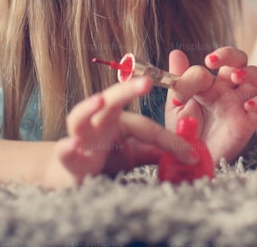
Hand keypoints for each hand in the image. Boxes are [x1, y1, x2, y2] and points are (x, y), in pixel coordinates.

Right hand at [46, 77, 198, 187]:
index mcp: (117, 119)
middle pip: (111, 101)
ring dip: (89, 107)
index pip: (146, 126)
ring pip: (80, 117)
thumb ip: (155, 150)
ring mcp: (80, 138)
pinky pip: (64, 152)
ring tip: (100, 100)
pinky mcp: (67, 159)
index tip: (191, 154)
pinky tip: (71, 144)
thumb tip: (189, 152)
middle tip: (147, 81)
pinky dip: (66, 148)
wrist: (67, 175)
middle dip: (127, 90)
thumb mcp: (134, 154)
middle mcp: (98, 122)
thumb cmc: (103, 158)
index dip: (169, 140)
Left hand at [165, 47, 256, 163]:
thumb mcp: (177, 107)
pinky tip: (248, 105)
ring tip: (236, 77)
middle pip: (240, 60)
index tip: (179, 94)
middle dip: (230, 54)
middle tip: (212, 60)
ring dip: (249, 73)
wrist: (191, 163)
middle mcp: (228, 90)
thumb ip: (179, 82)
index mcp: (209, 84)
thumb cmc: (185, 133)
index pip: (207, 68)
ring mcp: (240, 104)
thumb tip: (176, 53)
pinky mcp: (249, 122)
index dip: (193, 76)